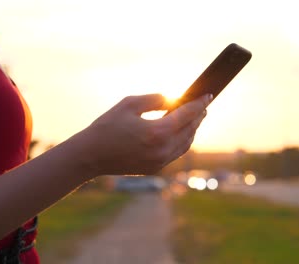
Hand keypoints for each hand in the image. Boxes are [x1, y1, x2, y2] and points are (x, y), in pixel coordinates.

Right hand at [75, 93, 211, 176]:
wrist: (90, 156)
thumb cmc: (107, 126)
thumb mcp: (130, 104)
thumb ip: (155, 99)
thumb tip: (173, 100)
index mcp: (158, 132)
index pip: (188, 115)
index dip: (199, 103)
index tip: (208, 95)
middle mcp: (163, 149)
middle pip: (190, 130)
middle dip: (198, 116)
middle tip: (203, 105)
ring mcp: (160, 161)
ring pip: (186, 144)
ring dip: (192, 130)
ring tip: (195, 118)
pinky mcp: (155, 168)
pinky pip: (176, 153)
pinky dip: (182, 141)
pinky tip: (181, 133)